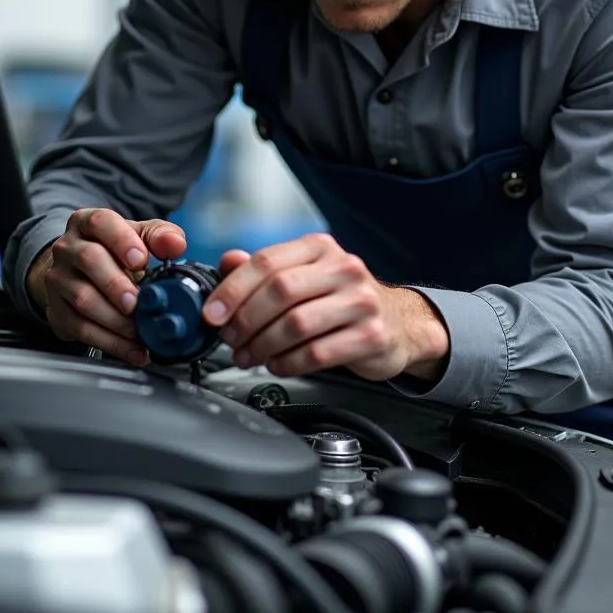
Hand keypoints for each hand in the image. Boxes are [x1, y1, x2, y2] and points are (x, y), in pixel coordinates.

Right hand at [26, 208, 186, 364]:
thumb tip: (176, 244)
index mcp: (86, 223)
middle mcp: (67, 249)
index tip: (141, 259)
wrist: (79, 273)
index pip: (100, 222)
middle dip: (117, 284)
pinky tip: (133, 349)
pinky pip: (82, 329)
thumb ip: (160, 236)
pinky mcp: (57, 312)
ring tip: (140, 328)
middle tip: (137, 302)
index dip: (122, 240)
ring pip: (83, 299)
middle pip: (89, 260)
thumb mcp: (138, 236)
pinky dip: (112, 343)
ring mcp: (58, 281)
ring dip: (116, 319)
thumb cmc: (113, 251)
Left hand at [202, 233, 448, 381]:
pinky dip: (288, 363)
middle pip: (280, 292)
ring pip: (296, 324)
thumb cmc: (342, 299)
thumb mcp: (305, 275)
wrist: (400, 323)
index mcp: (320, 248)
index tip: (212, 314)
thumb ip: (265, 269)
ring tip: (249, 356)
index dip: (233, 290)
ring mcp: (361, 302)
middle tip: (230, 339)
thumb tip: (226, 261)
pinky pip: (317, 353)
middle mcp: (344, 268)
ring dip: (263, 346)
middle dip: (245, 321)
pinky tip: (277, 364)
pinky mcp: (372, 336)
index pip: (267, 262)